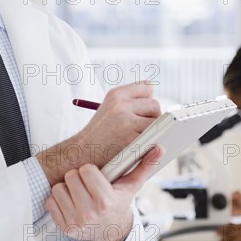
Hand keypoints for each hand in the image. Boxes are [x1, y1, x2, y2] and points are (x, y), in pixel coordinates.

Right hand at [38, 82, 160, 183]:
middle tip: (140, 128)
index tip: (142, 110)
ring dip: (152, 131)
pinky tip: (138, 147)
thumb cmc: (100, 134)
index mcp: (116, 94)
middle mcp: (121, 105)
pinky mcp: (132, 140)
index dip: (147, 99)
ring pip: (157, 122)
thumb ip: (131, 102)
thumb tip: (158, 105)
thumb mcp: (109, 109)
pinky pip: (153, 138)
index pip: (148, 86)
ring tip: (137, 137)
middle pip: (155, 105)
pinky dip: (149, 144)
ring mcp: (127, 122)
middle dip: (152, 117)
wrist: (82, 154)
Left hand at [46, 145, 163, 240]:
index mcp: (105, 201)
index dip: (91, 170)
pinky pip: (50, 201)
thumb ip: (145, 166)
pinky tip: (72, 202)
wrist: (110, 231)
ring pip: (58, 188)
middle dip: (78, 177)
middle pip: (71, 176)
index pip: (86, 170)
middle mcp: (89, 214)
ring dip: (68, 188)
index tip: (97, 176)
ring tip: (81, 193)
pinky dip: (59, 200)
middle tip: (88, 185)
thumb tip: (159, 148)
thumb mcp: (132, 186)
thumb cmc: (119, 202)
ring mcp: (75, 223)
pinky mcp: (63, 227)